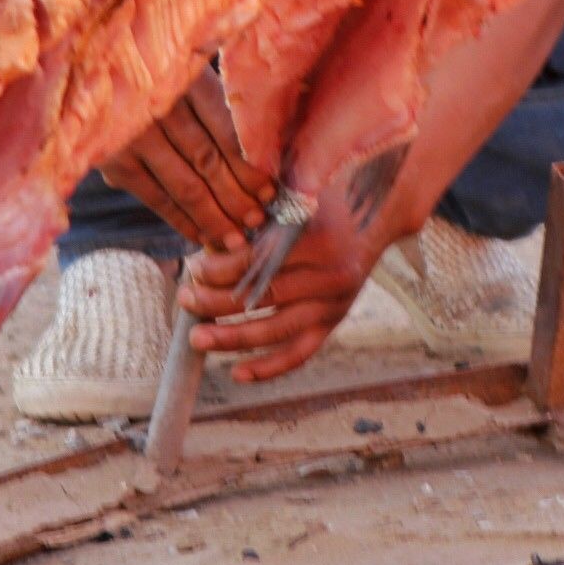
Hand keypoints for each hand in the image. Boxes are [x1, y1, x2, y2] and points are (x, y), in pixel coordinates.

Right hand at [94, 69, 271, 250]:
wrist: (86, 68)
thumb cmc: (149, 70)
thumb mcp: (185, 68)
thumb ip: (216, 98)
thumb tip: (256, 151)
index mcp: (185, 80)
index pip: (227, 132)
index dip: (250, 166)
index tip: (270, 189)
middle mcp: (159, 109)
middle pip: (209, 162)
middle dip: (238, 197)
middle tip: (258, 220)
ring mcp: (133, 138)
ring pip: (185, 186)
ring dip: (215, 216)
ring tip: (237, 237)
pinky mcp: (114, 162)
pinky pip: (155, 198)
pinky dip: (181, 220)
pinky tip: (202, 235)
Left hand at [179, 193, 377, 382]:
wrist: (378, 214)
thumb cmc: (325, 196)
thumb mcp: (296, 191)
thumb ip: (259, 210)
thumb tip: (208, 239)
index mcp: (319, 237)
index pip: (260, 260)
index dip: (222, 268)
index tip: (194, 268)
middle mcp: (331, 275)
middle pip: (264, 296)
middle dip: (217, 301)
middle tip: (184, 299)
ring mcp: (335, 303)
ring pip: (277, 330)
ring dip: (233, 337)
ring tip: (198, 338)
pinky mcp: (335, 322)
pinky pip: (300, 353)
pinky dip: (269, 367)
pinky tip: (237, 373)